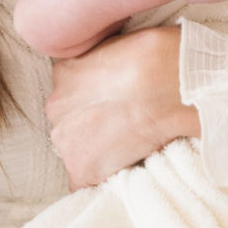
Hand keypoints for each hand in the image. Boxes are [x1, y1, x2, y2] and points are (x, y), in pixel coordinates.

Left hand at [44, 27, 200, 187]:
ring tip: (128, 143)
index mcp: (64, 73)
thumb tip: (112, 71)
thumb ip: (102, 63)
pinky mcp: (82, 167)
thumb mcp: (118, 45)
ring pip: (75, 151)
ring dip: (96, 152)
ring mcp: (66, 139)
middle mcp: (56, 106)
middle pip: (68, 124)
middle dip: (91, 127)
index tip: (115, 105)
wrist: (172, 83)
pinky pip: (84, 182)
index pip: (71, 96)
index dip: (95, 102)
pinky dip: (101, 178)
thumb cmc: (157, 56)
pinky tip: (123, 165)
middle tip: (123, 125)